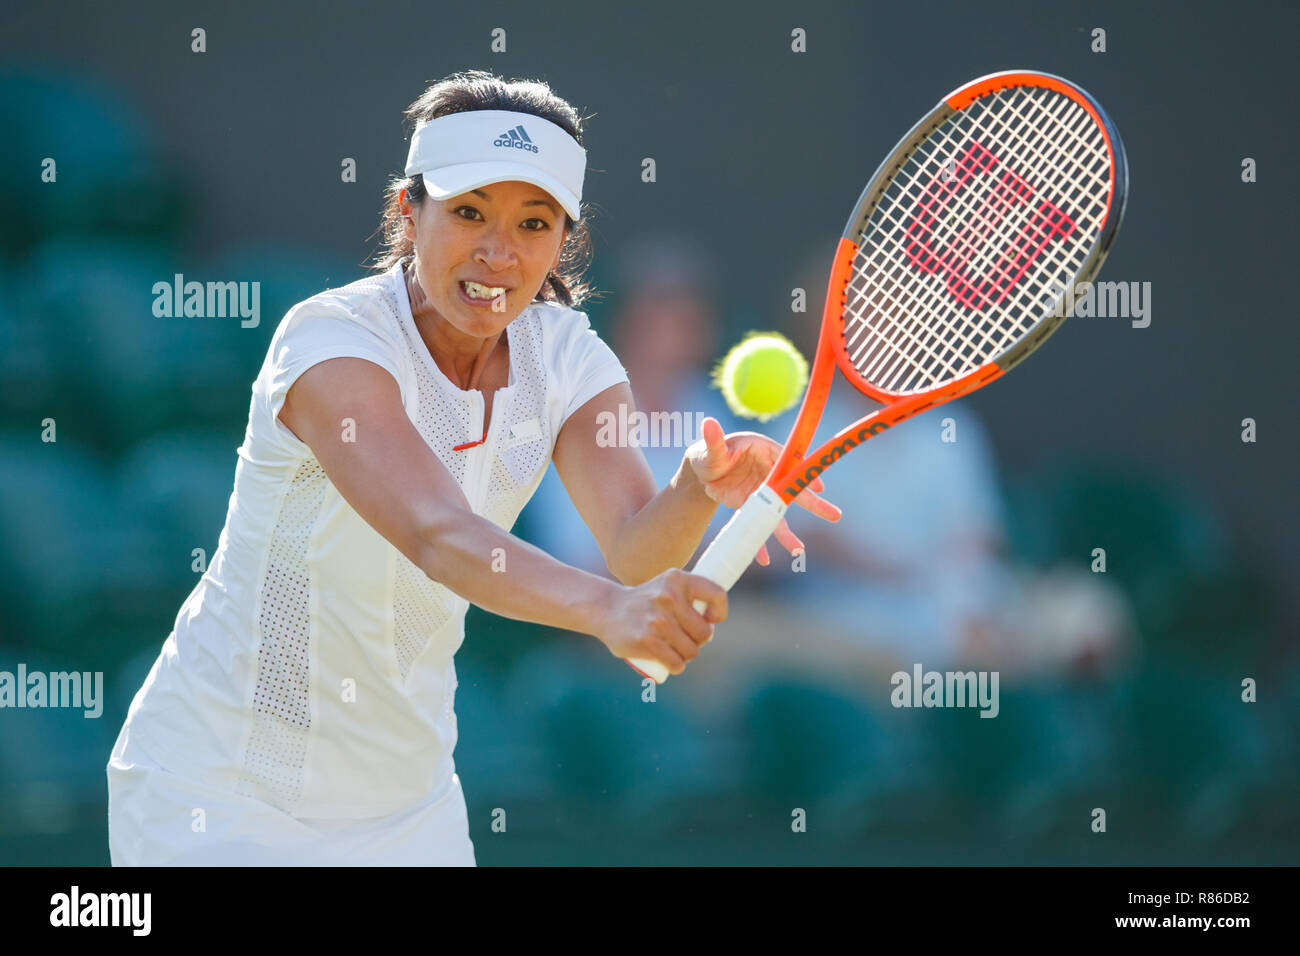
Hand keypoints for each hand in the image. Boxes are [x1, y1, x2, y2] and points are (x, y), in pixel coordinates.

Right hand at [597, 569, 727, 676]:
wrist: (606, 609)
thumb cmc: (645, 601)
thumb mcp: (667, 586)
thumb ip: (690, 596)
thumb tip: (711, 625)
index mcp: (677, 579)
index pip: (717, 594)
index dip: (720, 612)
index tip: (710, 619)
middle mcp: (668, 596)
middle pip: (704, 633)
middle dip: (698, 641)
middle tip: (687, 639)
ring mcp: (657, 620)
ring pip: (691, 651)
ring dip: (687, 656)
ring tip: (676, 650)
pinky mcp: (646, 640)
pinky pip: (676, 662)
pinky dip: (677, 666)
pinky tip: (672, 663)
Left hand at [685, 417, 840, 565]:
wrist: (702, 470)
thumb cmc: (710, 452)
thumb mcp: (711, 448)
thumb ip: (712, 440)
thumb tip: (708, 423)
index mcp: (764, 452)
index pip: (788, 463)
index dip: (802, 475)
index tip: (818, 486)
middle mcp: (768, 473)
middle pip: (792, 490)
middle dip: (812, 504)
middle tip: (835, 516)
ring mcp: (762, 493)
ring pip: (776, 514)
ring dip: (786, 533)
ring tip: (797, 550)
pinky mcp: (751, 507)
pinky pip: (757, 525)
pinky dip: (758, 542)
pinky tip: (762, 559)